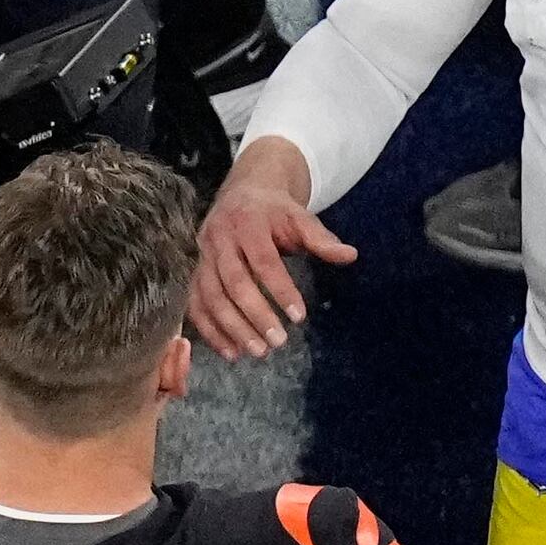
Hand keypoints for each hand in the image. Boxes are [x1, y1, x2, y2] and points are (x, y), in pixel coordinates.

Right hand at [189, 139, 353, 357]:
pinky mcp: (194, 273)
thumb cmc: (275, 211)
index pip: (263, 261)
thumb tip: (351, 255)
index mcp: (247, 223)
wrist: (243, 192)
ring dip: (232, 328)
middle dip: (255, 314)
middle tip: (278, 342)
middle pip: (233, 282)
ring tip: (258, 352)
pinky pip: (195, 305)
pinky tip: (231, 352)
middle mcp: (219, 240)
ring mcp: (202, 257)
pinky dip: (210, 331)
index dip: (280, 290)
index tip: (300, 317)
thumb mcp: (299, 218)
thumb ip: (321, 239)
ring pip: (211, 296)